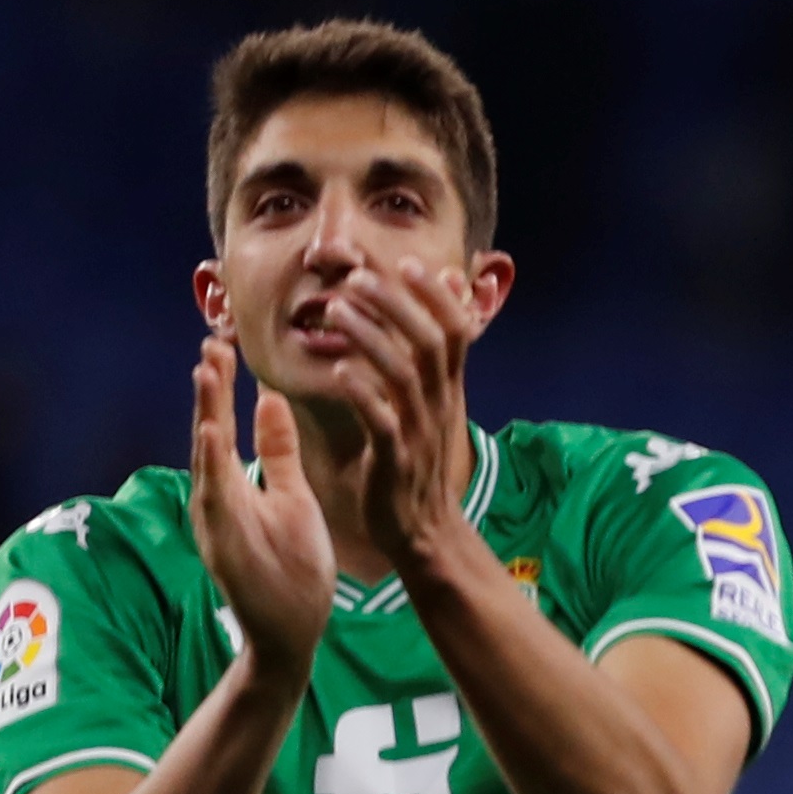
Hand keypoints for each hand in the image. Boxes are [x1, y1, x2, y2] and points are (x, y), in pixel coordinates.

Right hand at [184, 334, 335, 683]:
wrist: (293, 634)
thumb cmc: (292, 566)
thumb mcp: (290, 497)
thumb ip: (277, 451)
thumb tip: (268, 399)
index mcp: (232, 486)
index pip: (223, 424)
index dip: (222, 384)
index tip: (223, 339)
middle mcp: (216, 500)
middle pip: (206, 434)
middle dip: (208, 389)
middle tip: (209, 340)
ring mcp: (216, 525)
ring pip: (206, 463)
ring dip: (204, 416)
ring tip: (206, 372)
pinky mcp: (224, 549)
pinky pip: (216, 503)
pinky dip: (213, 468)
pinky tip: (212, 435)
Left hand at [308, 257, 485, 571]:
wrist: (423, 531)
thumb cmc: (419, 461)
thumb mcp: (437, 405)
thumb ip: (438, 353)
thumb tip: (452, 294)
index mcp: (449, 390)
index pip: (456, 330)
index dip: (435, 295)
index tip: (407, 262)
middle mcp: (440, 405)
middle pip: (431, 343)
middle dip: (396, 305)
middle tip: (358, 278)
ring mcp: (419, 433)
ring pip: (403, 374)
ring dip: (370, 337)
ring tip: (335, 310)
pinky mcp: (394, 460)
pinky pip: (381, 421)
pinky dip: (362, 392)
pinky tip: (339, 369)